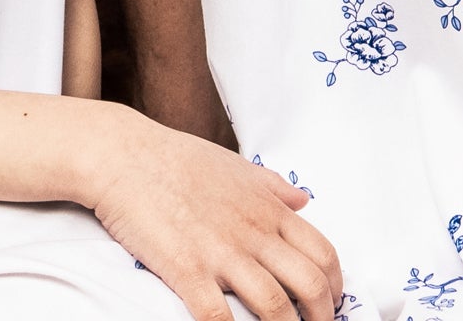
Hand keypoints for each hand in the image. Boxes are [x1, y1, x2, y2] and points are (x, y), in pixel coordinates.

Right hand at [84, 109, 341, 320]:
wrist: (128, 157)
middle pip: (309, 284)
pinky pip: (220, 317)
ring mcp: (222, 253)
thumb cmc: (181, 160)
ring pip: (275, 306)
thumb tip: (305, 201)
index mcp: (268, 209)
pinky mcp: (188, 271)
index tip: (331, 303)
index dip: (334, 286)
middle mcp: (254, 232)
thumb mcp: (237, 165)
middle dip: (321, 316)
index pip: (322, 252)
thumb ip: (274, 186)